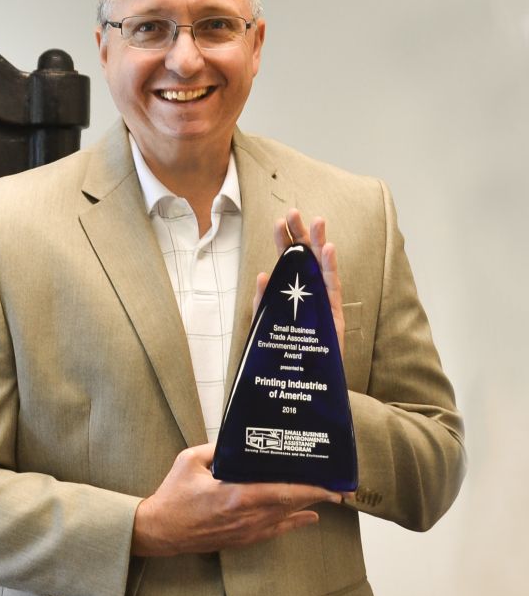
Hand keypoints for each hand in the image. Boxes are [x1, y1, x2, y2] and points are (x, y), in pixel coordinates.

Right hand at [131, 444, 342, 556]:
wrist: (161, 530)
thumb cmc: (173, 496)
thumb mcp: (189, 461)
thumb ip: (215, 449)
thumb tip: (235, 439)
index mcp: (236, 495)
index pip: (284, 492)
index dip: (312, 489)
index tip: (332, 485)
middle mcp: (247, 516)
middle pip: (292, 505)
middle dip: (318, 496)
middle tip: (341, 488)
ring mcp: (246, 530)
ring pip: (286, 517)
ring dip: (308, 506)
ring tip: (329, 496)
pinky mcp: (242, 539)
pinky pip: (275, 531)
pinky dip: (294, 523)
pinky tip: (309, 517)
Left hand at [253, 208, 344, 353]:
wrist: (302, 384)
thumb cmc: (283, 353)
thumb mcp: (267, 324)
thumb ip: (264, 301)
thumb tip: (263, 275)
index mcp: (291, 293)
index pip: (287, 262)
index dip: (284, 241)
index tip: (279, 221)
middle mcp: (309, 293)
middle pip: (306, 258)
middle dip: (301, 234)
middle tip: (295, 212)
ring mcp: (323, 301)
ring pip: (322, 267)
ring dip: (319, 243)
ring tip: (317, 221)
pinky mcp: (333, 314)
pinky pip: (332, 287)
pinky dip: (330, 267)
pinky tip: (328, 249)